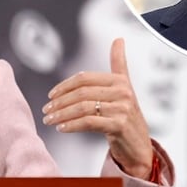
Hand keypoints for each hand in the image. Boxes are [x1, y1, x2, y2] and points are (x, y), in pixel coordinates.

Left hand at [41, 38, 153, 178]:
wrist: (139, 146)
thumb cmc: (128, 117)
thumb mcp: (124, 89)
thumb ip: (119, 64)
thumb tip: (119, 39)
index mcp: (120, 81)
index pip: (84, 78)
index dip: (64, 86)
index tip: (51, 95)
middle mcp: (123, 92)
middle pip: (81, 93)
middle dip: (59, 101)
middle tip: (46, 110)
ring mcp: (122, 109)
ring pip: (82, 108)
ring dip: (61, 114)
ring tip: (49, 120)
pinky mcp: (119, 125)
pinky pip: (88, 122)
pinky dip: (72, 125)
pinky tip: (61, 128)